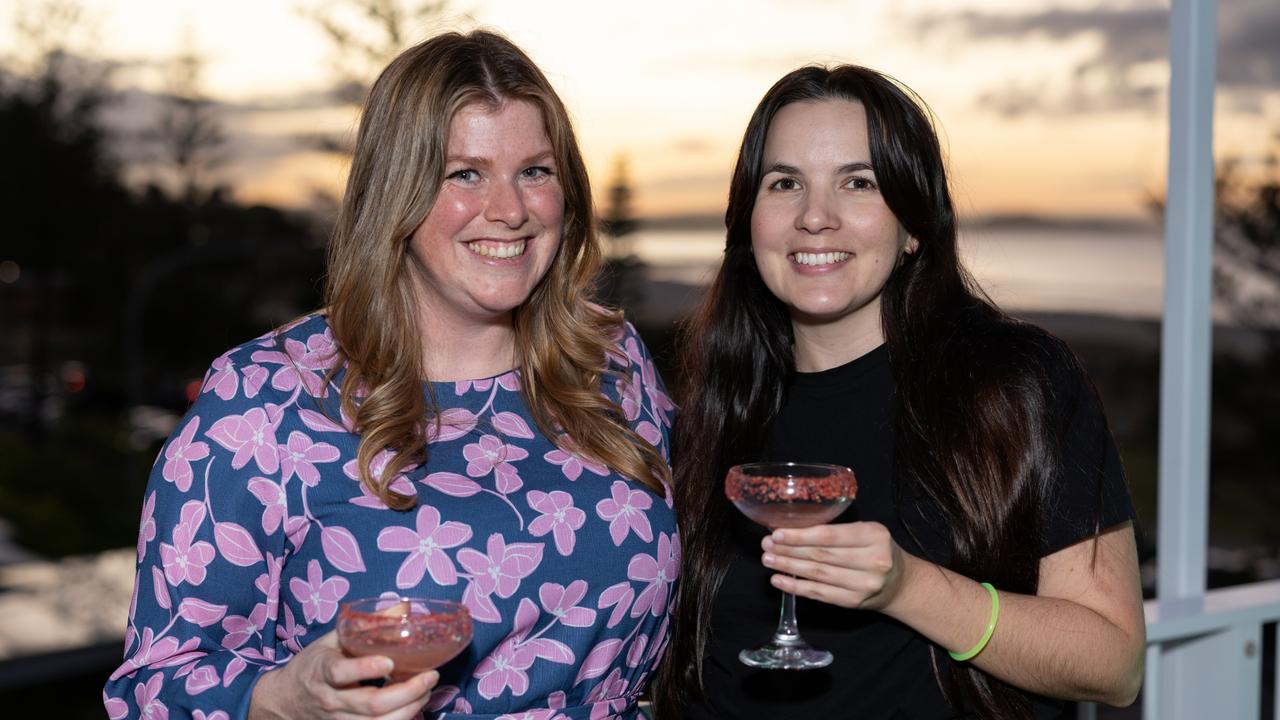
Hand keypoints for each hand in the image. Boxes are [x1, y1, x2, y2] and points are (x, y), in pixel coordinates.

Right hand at [249, 630, 438, 719]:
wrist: (284, 702)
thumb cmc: (312, 666)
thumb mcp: (330, 640)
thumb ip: (361, 627)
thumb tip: (400, 609)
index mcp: (323, 671)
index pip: (342, 672)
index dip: (366, 668)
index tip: (390, 661)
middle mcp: (331, 699)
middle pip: (371, 704)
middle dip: (407, 692)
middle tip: (430, 677)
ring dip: (410, 709)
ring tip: (427, 692)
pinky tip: (414, 707)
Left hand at [761, 521, 910, 610]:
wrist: (900, 583)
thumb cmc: (876, 550)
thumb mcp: (866, 532)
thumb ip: (837, 531)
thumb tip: (792, 530)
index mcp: (873, 535)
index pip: (830, 536)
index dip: (801, 535)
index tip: (777, 533)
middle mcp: (872, 560)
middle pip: (821, 555)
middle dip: (789, 551)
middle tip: (767, 546)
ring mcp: (863, 584)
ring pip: (818, 575)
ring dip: (789, 567)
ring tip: (769, 560)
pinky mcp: (854, 602)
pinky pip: (820, 594)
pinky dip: (797, 587)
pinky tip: (780, 580)